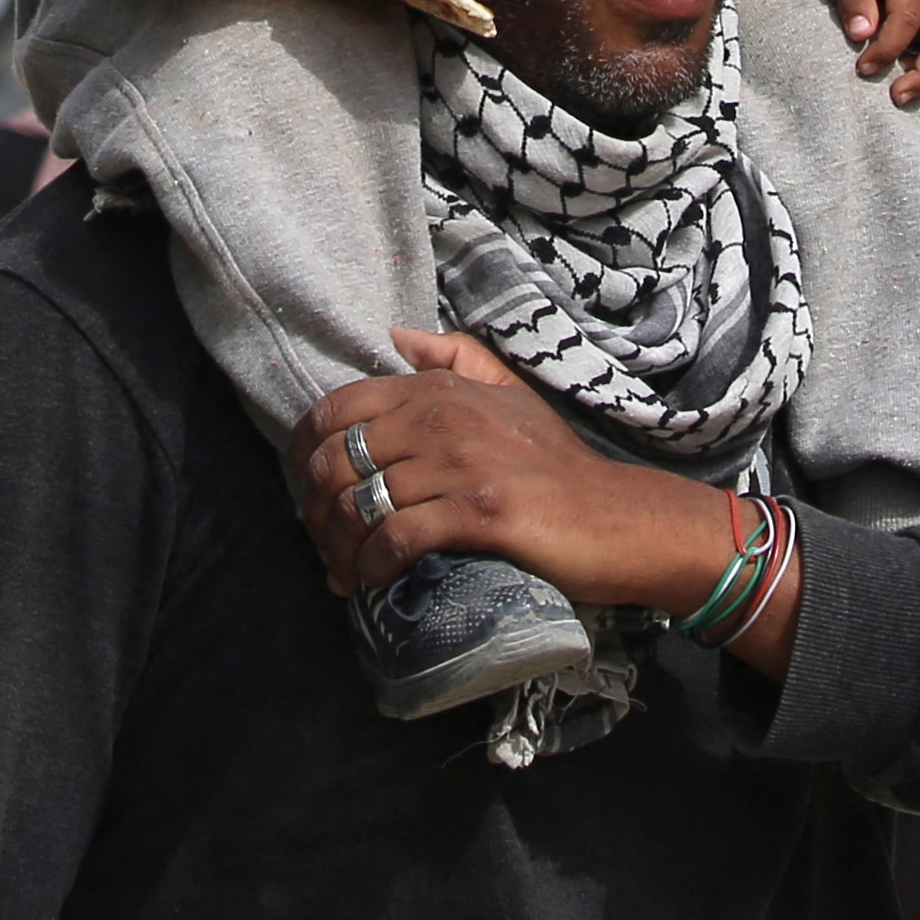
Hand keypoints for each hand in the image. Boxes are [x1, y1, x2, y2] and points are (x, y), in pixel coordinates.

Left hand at [296, 334, 802, 673]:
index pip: (337, 407)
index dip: (303, 452)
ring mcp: (460, 463)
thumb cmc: (557, 466)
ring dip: (338, 548)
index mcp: (440, 387)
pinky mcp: (477, 512)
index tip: (303, 492)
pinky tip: (370, 582)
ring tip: (340, 574)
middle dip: (314, 511)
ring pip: (360, 504)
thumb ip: (456, 357)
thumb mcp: (510, 394)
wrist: (616, 518)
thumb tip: (396, 337)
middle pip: (337, 460)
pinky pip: (396, 538)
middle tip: (320, 545)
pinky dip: (372, 566)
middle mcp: (443, 416)